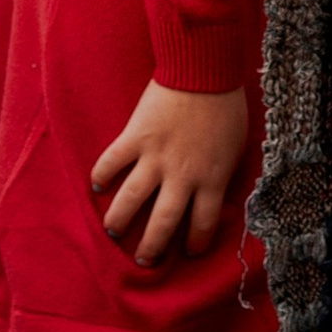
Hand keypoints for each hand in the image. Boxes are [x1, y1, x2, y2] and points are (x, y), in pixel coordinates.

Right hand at [91, 83, 248, 265]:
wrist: (203, 71)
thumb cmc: (225, 108)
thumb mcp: (234, 149)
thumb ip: (220, 175)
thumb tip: (211, 197)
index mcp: (211, 179)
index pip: (202, 225)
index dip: (194, 243)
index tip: (187, 250)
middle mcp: (183, 175)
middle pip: (164, 223)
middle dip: (152, 247)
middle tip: (143, 260)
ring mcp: (156, 157)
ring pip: (132, 200)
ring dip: (119, 220)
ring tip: (113, 230)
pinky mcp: (135, 138)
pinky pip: (111, 163)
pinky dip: (101, 176)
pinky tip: (97, 186)